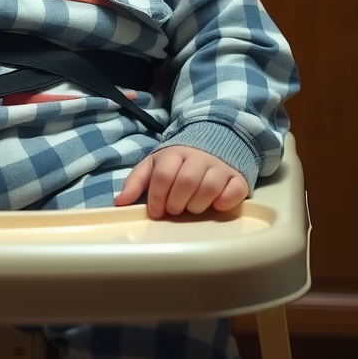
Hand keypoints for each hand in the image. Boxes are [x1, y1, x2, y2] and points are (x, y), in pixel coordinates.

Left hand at [115, 145, 247, 219]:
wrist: (210, 146)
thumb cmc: (176, 164)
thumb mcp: (153, 167)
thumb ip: (135, 183)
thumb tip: (119, 202)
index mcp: (174, 154)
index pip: (163, 176)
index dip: (157, 198)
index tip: (156, 211)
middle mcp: (198, 158)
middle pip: (187, 182)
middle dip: (177, 203)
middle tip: (174, 210)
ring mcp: (220, 167)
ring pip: (210, 188)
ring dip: (197, 205)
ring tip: (191, 208)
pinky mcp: (238, 178)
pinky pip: (235, 191)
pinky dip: (224, 202)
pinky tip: (215, 206)